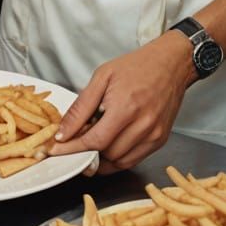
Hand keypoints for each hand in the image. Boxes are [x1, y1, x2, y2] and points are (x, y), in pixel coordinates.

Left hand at [49, 31, 195, 173]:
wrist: (170, 64)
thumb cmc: (136, 66)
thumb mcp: (102, 77)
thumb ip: (81, 106)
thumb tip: (63, 131)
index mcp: (125, 106)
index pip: (94, 140)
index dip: (72, 148)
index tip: (56, 149)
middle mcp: (142, 124)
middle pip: (105, 153)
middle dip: (85, 150)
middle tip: (74, 139)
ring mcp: (153, 135)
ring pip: (119, 161)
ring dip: (101, 156)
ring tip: (93, 138)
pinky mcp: (160, 141)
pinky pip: (133, 160)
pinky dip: (117, 158)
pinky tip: (109, 144)